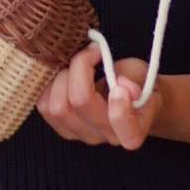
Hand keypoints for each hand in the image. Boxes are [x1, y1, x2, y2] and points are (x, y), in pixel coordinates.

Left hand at [35, 45, 158, 150]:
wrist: (130, 95)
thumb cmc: (137, 83)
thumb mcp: (143, 75)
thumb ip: (135, 80)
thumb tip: (123, 86)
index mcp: (134, 129)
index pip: (126, 129)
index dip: (121, 109)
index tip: (121, 85)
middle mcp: (107, 136)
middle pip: (80, 103)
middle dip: (79, 68)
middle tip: (91, 53)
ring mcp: (83, 134)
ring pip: (57, 106)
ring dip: (61, 77)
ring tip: (76, 65)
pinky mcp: (64, 128)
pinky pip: (45, 107)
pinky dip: (49, 86)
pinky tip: (64, 74)